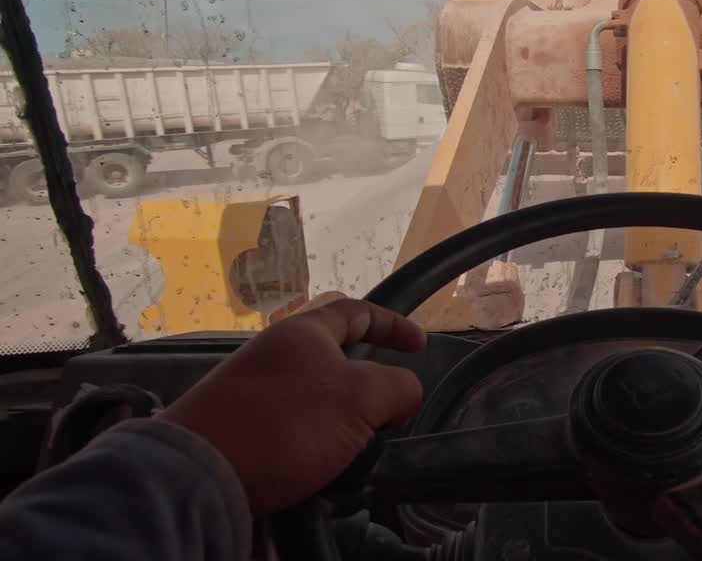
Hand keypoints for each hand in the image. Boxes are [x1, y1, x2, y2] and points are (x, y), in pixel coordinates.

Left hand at [159, 293, 425, 513]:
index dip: (394, 325)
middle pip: (335, 358)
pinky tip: (318, 467)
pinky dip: (313, 441)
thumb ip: (397, 388)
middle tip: (386, 413)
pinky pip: (290, 425)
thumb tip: (403, 395)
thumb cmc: (286, 423)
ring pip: (314, 397)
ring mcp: (250, 389)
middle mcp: (273, 352)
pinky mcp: (236, 425)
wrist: (198, 473)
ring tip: (354, 450)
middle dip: (368, 386)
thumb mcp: (361, 399)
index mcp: (303, 332)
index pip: (357, 312)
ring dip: (342, 420)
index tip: (420, 345)